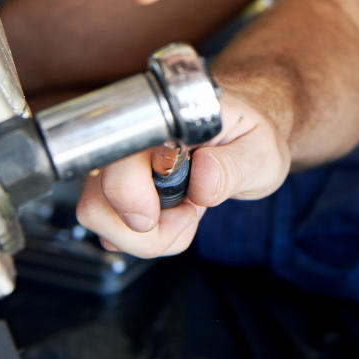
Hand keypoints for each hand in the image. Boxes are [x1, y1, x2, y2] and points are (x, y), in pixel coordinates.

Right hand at [73, 87, 289, 257]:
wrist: (248, 128)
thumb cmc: (252, 132)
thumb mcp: (261, 151)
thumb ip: (234, 165)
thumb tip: (203, 175)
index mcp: (166, 120)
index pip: (117, 157)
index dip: (130, 195)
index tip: (165, 213)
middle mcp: (132, 140)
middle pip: (97, 200)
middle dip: (143, 230)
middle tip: (190, 214)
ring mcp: (122, 165)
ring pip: (100, 218)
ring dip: (147, 236)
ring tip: (189, 212)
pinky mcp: (123, 189)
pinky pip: (115, 229)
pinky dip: (147, 238)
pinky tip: (178, 216)